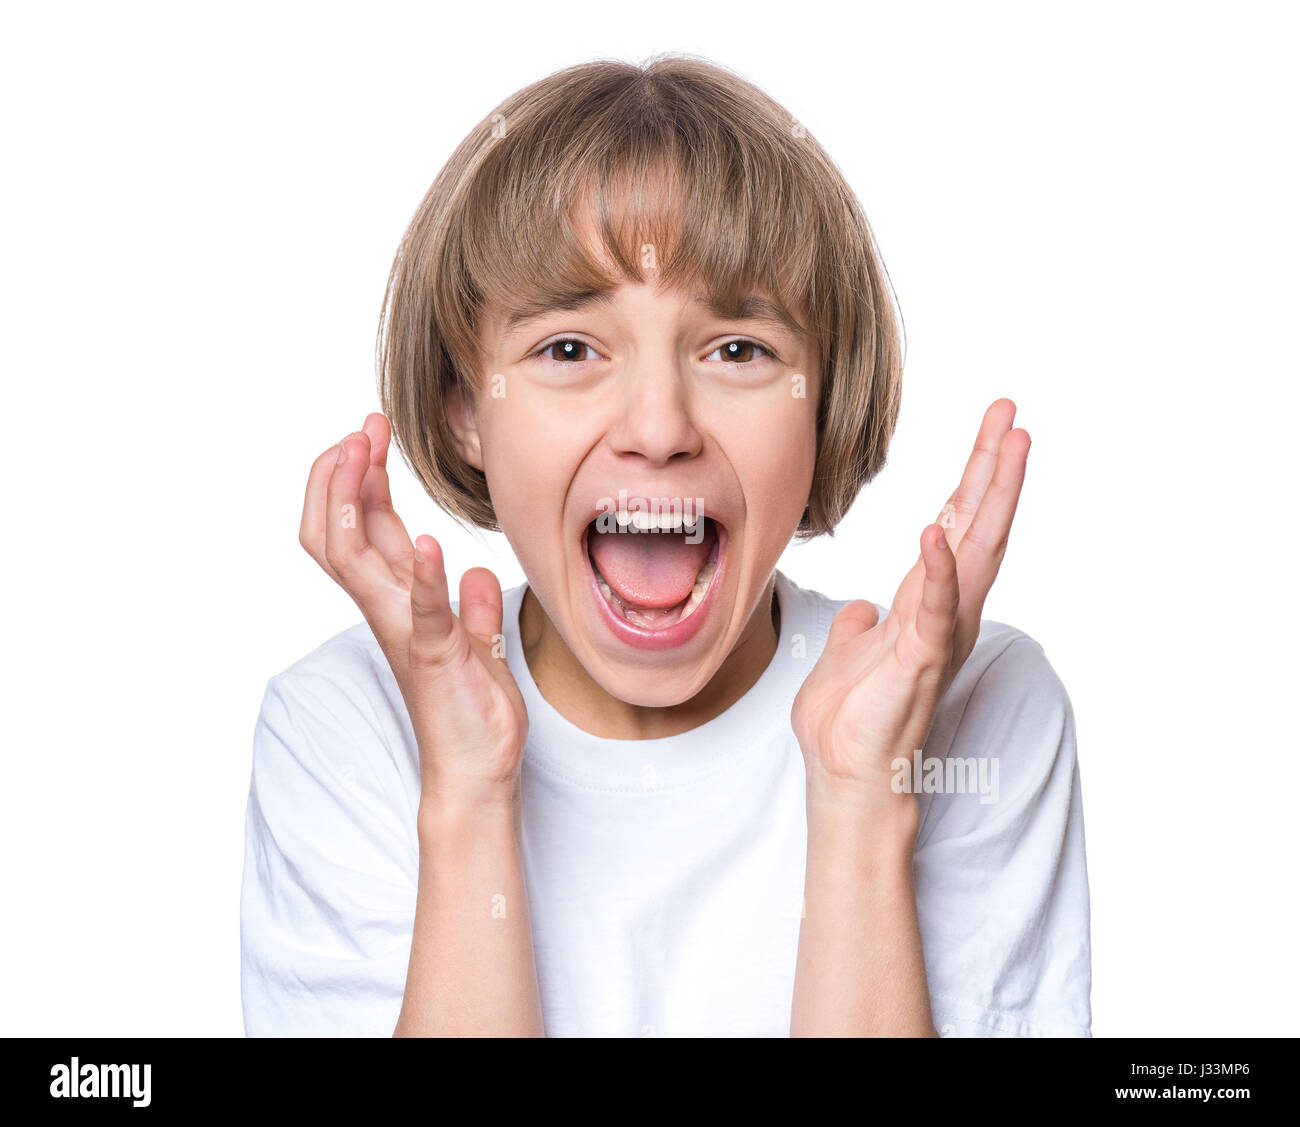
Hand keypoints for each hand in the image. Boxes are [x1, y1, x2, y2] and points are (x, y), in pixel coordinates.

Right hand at [298, 413, 526, 801]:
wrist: (478, 771)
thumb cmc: (473, 711)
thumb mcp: (478, 646)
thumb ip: (472, 608)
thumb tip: (477, 574)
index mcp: (400, 601)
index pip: (365, 529)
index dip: (359, 478)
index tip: (369, 434)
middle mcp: (389, 610)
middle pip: (339, 532)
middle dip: (342, 475)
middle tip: (359, 428)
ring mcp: (404, 631)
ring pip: (352, 558)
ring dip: (355, 500)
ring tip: (362, 452)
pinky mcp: (432, 656)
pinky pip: (418, 610)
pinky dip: (419, 576)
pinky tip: (427, 542)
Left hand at [791, 399, 1029, 801]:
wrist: (846, 778)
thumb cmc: (849, 724)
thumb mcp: (847, 658)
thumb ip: (858, 628)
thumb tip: (860, 609)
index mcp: (926, 605)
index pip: (955, 528)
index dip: (972, 479)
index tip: (992, 430)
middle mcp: (944, 613)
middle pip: (977, 526)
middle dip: (993, 468)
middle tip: (1011, 413)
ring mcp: (938, 634)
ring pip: (974, 553)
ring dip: (990, 497)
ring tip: (1009, 444)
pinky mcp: (919, 659)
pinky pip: (931, 606)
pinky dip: (936, 569)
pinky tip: (934, 530)